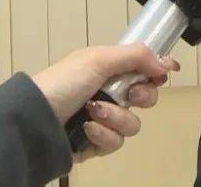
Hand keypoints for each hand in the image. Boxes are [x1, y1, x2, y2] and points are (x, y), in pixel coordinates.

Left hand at [31, 43, 179, 161]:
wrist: (33, 121)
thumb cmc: (64, 83)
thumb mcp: (98, 60)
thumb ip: (135, 56)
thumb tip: (167, 63)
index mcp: (108, 68)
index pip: (143, 68)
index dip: (157, 71)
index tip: (165, 73)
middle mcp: (109, 93)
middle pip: (146, 97)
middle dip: (141, 96)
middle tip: (128, 95)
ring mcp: (103, 120)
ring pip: (133, 124)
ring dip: (115, 117)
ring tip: (93, 113)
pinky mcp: (96, 144)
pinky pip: (116, 142)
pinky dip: (103, 135)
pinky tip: (87, 129)